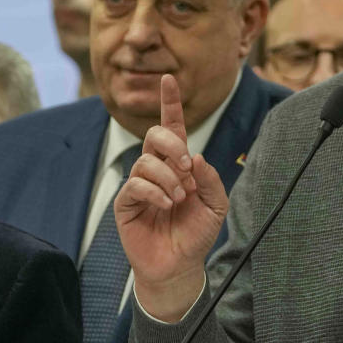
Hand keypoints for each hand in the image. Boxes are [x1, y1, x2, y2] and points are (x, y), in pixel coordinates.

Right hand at [114, 74, 228, 321]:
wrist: (180, 265)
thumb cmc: (197, 232)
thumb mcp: (216, 204)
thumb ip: (211, 178)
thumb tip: (194, 156)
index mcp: (180, 163)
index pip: (173, 126)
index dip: (170, 102)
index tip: (169, 78)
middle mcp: (158, 168)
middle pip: (155, 136)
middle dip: (171, 144)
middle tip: (186, 166)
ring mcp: (140, 184)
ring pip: (145, 161)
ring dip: (167, 176)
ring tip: (180, 197)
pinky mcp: (126, 203)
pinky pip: (135, 185)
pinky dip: (154, 192)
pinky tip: (167, 205)